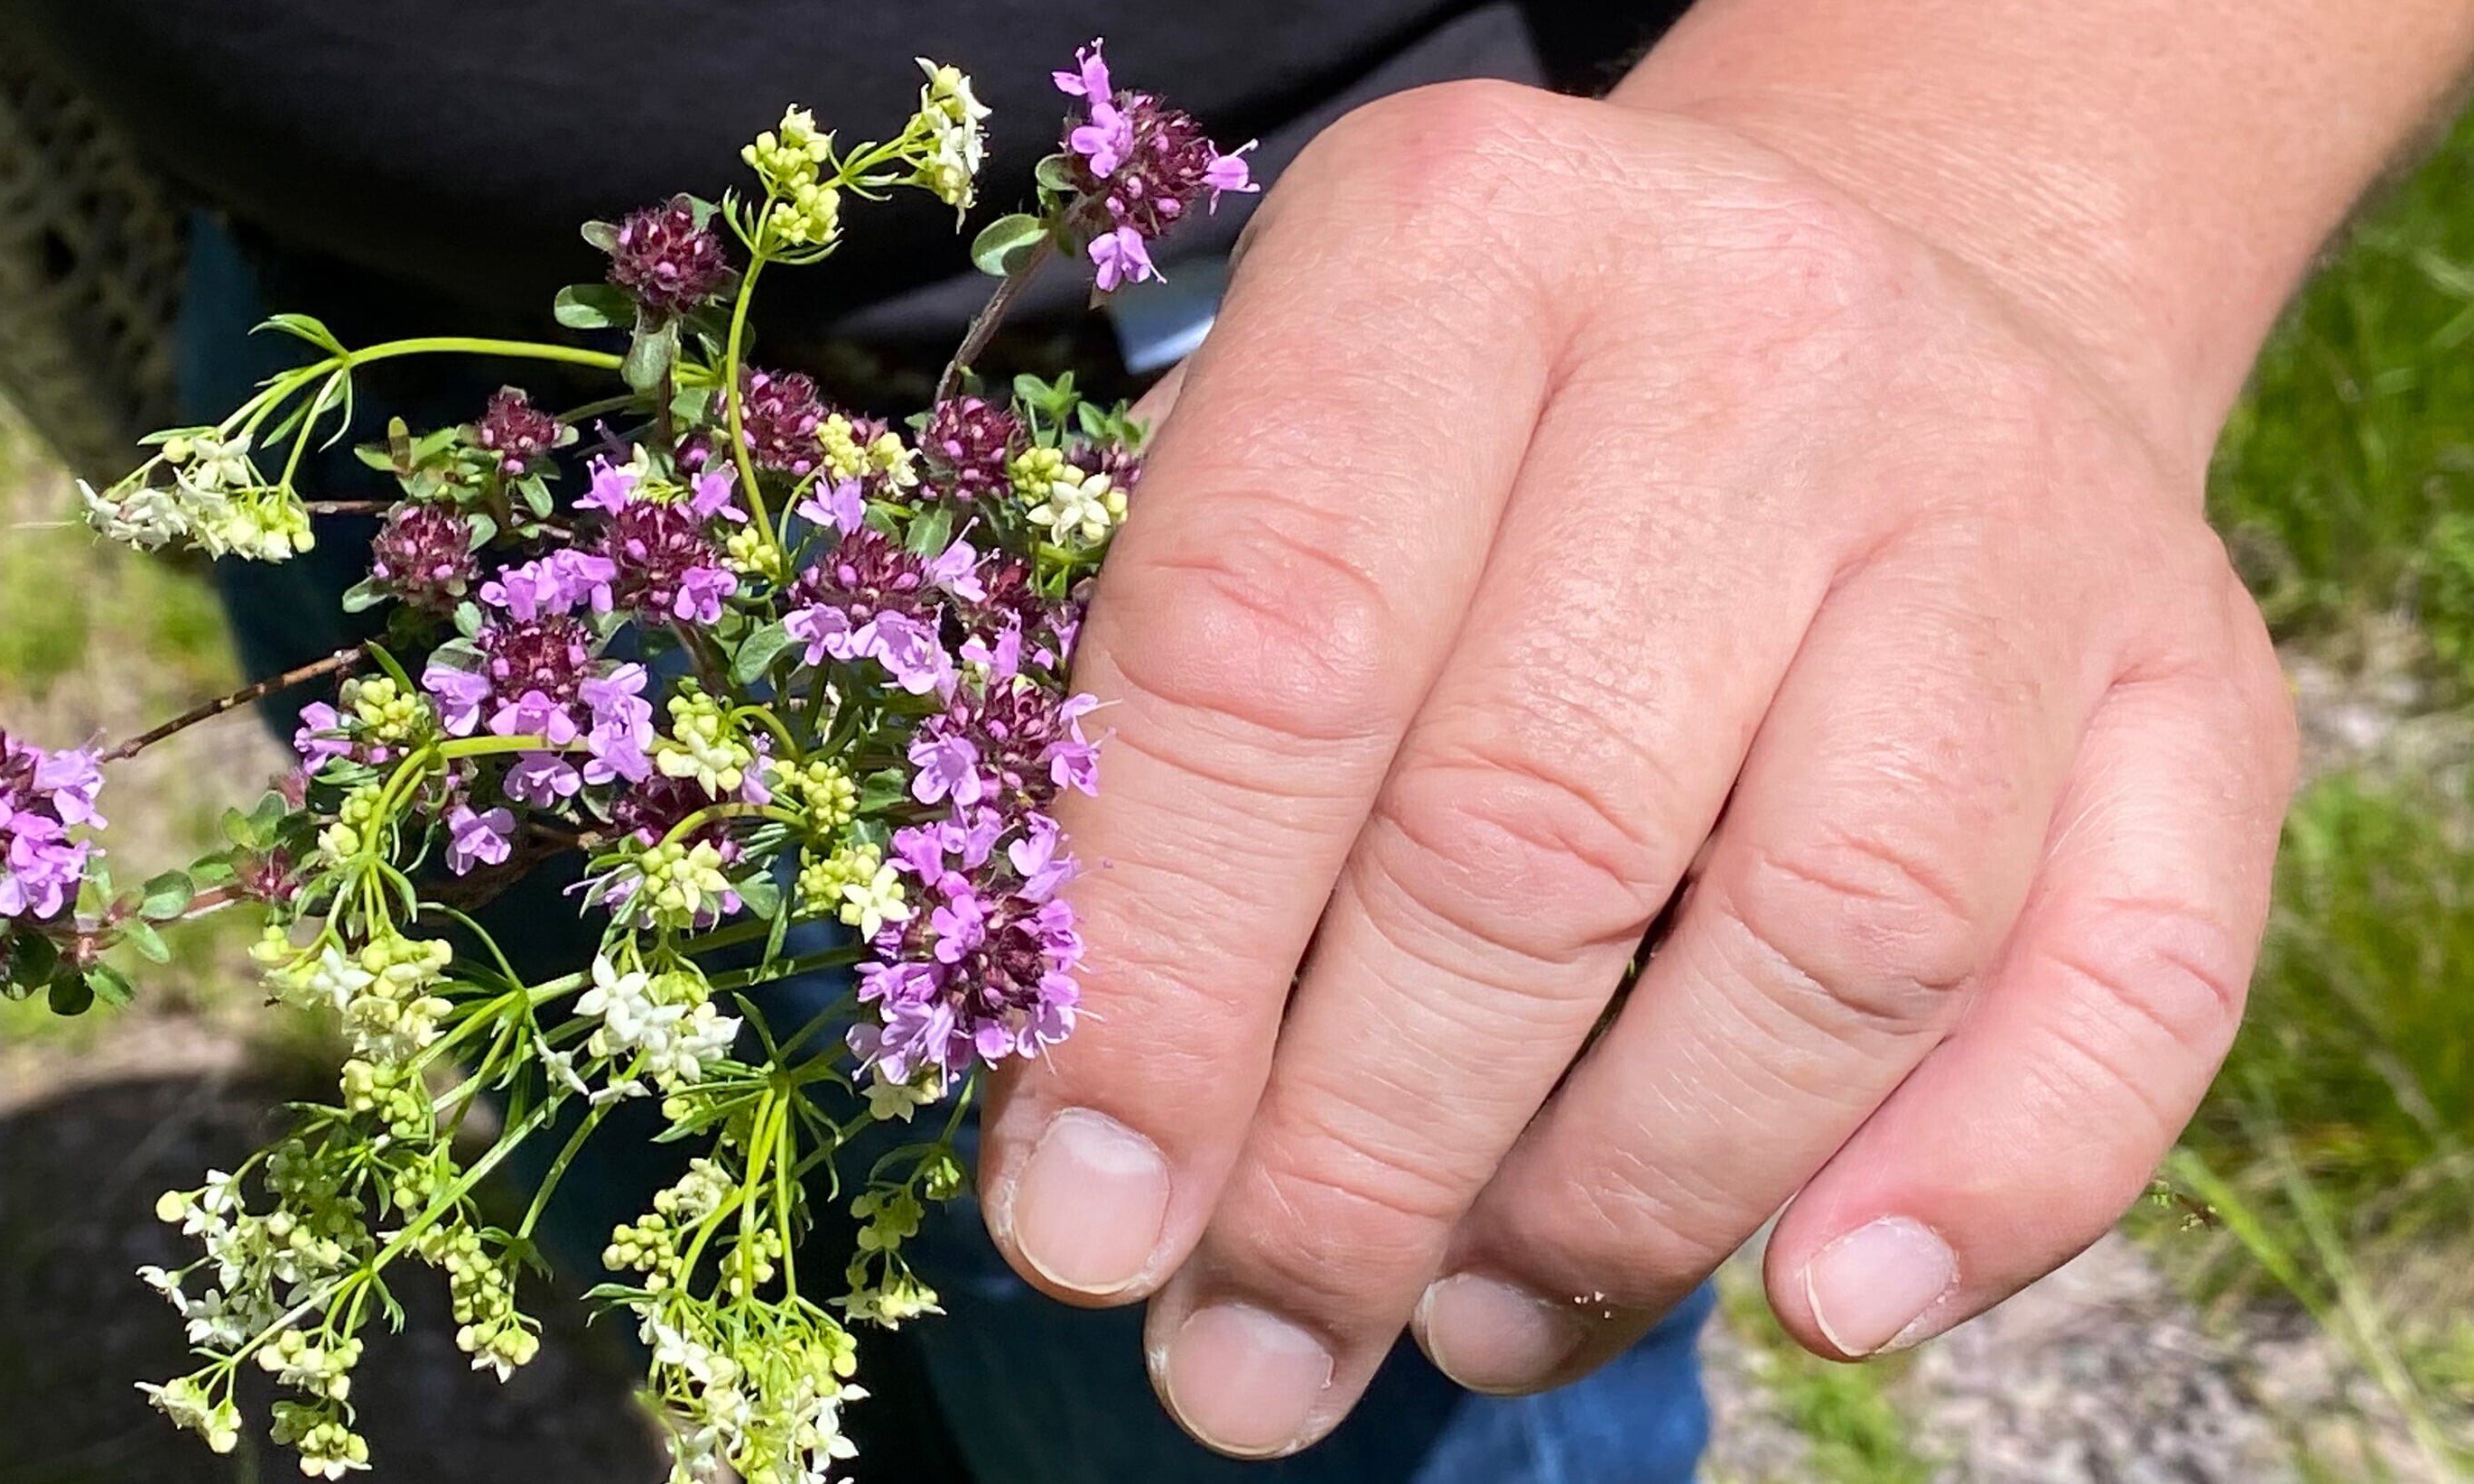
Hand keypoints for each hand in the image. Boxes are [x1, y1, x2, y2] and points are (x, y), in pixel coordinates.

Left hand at [976, 81, 2297, 1456]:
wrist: (1871, 272)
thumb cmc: (1506, 434)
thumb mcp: (1300, 479)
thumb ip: (1180, 757)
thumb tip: (1113, 1164)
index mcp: (1460, 243)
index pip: (1266, 648)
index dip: (1155, 979)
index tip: (1083, 1219)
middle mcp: (1758, 338)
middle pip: (1532, 832)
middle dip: (1358, 1160)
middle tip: (1251, 1348)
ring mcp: (2007, 506)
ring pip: (1831, 941)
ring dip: (1623, 1203)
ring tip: (1468, 1315)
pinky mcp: (2200, 675)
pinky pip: (2125, 990)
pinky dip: (1976, 1191)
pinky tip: (1820, 1301)